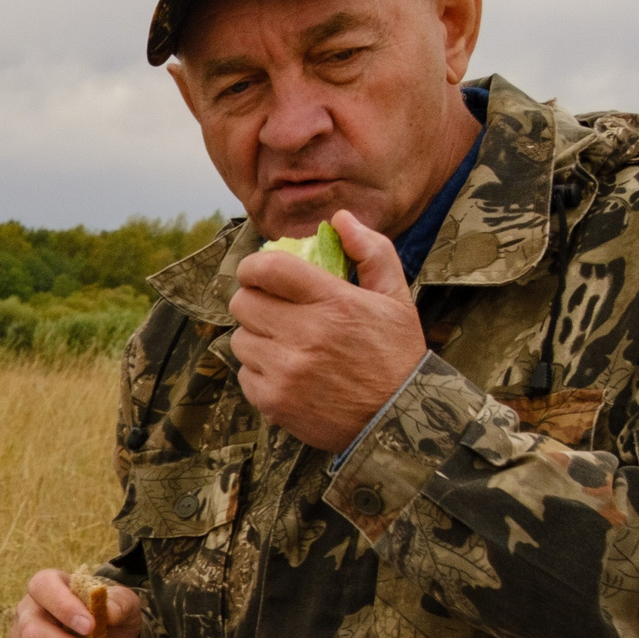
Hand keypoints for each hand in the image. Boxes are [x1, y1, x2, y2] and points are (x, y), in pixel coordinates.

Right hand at [6, 569, 140, 637]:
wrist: (101, 637)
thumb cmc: (108, 613)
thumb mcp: (122, 603)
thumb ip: (119, 604)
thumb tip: (109, 613)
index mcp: (46, 585)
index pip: (43, 588)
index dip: (63, 607)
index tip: (91, 626)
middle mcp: (26, 612)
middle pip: (34, 635)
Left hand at [229, 210, 424, 452]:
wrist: (398, 418)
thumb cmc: (395, 352)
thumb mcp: (395, 296)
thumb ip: (371, 251)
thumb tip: (340, 219)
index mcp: (334, 302)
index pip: (267, 269)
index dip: (253, 267)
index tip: (259, 274)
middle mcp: (306, 334)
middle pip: (242, 303)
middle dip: (255, 301)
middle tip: (274, 309)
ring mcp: (286, 370)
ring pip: (240, 339)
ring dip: (257, 338)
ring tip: (287, 343)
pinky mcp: (273, 401)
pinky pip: (244, 373)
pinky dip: (259, 371)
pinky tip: (288, 372)